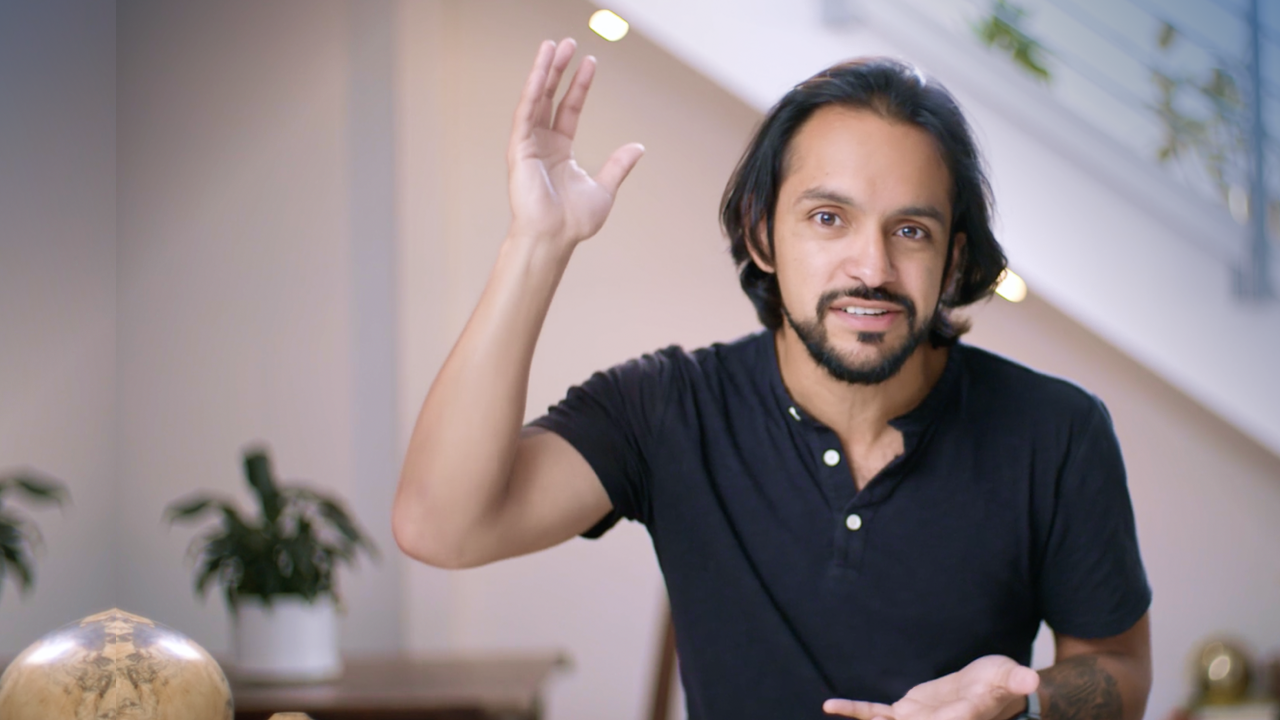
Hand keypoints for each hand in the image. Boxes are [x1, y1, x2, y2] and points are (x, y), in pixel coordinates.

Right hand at [507, 38, 644, 246]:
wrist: (554, 238)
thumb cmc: (573, 221)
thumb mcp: (605, 189)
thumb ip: (618, 165)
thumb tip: (638, 147)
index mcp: (559, 151)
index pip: (569, 109)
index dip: (579, 85)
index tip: (590, 62)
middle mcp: (542, 143)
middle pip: (549, 97)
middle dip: (557, 70)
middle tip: (566, 42)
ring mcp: (529, 144)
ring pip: (535, 99)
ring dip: (543, 72)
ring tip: (551, 46)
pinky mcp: (519, 149)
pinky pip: (525, 113)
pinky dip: (532, 91)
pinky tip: (539, 72)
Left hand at [824, 655, 1039, 719]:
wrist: (989, 688)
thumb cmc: (1003, 683)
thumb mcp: (1010, 677)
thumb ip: (1017, 680)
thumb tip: (1032, 679)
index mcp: (962, 718)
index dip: (936, 717)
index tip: (905, 715)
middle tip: (867, 717)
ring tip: (836, 709)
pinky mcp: (905, 714)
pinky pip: (875, 715)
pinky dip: (855, 711)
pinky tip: (830, 706)